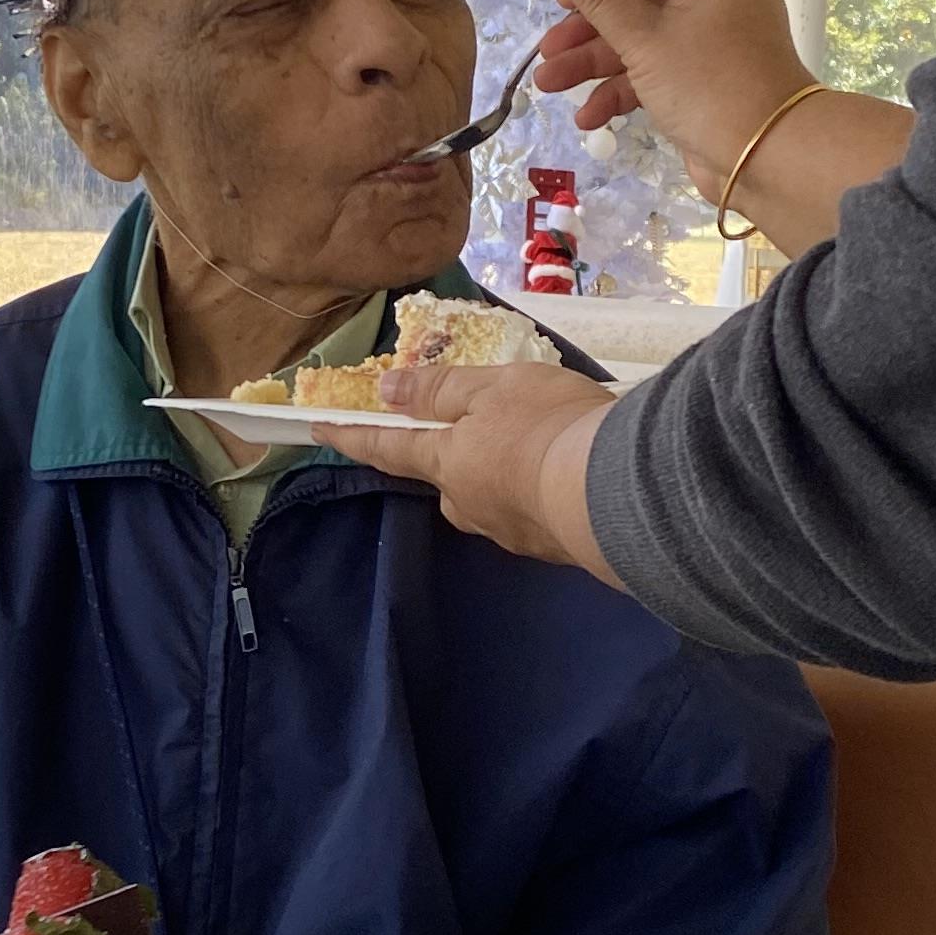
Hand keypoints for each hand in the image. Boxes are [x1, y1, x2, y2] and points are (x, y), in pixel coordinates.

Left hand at [322, 362, 620, 579]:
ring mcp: (507, 530)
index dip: (351, 435)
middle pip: (446, 476)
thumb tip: (386, 391)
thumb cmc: (548, 427)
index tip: (317, 428)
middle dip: (457, 453)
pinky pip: (529, 512)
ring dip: (504, 473)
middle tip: (493, 425)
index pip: (387, 447)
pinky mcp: (547, 547)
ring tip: (543, 447)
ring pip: (489, 495)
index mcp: (447, 462)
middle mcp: (467, 503)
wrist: (618, 494)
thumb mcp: (493, 388)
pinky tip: (566, 476)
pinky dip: (538, 491)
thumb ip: (440, 389)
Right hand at [544, 0, 914, 253]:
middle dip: (587, 26)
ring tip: (548, 85)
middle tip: (547, 49)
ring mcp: (709, 43)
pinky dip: (623, 90)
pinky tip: (589, 117)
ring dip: (594, 62)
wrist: (768, 157)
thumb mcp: (642, 37)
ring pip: (641, 40)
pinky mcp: (702, 82)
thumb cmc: (707, 84)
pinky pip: (656, 73)